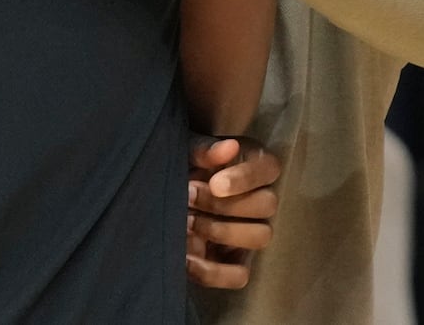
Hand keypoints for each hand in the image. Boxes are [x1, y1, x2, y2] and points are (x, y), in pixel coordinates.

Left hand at [186, 136, 279, 289]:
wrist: (153, 194)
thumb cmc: (178, 165)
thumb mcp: (184, 151)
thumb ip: (204, 149)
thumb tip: (229, 147)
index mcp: (252, 164)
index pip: (269, 168)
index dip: (245, 178)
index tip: (215, 183)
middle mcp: (259, 199)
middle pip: (268, 204)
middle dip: (224, 203)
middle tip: (189, 195)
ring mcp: (250, 232)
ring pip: (261, 236)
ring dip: (221, 230)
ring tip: (186, 221)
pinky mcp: (234, 262)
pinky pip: (240, 275)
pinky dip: (214, 272)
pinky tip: (187, 257)